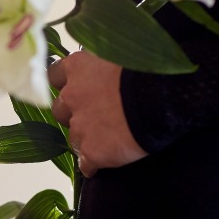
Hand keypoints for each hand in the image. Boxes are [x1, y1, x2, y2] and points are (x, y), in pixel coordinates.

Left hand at [47, 50, 146, 176]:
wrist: (164, 96)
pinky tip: (105, 163)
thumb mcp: (121, 53)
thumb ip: (104, 62)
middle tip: (97, 116)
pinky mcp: (92, 152)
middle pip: (60, 110)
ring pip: (73, 138)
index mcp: (78, 68)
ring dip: (85, 139)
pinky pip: (86, 164)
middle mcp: (72, 97)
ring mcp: (80, 126)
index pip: (54, 75)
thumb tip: (106, 67)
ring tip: (108, 140)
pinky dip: (93, 164)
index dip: (65, 84)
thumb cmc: (150, 68)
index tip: (75, 88)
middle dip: (73, 114)